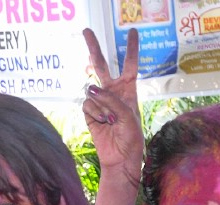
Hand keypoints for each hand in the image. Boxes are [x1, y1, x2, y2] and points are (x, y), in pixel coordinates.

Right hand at [82, 28, 142, 185]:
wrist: (120, 159)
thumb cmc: (131, 139)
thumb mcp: (128, 116)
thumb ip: (111, 99)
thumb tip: (91, 88)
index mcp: (128, 91)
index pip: (129, 65)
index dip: (131, 49)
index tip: (133, 31)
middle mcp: (113, 92)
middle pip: (101, 65)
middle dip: (94, 48)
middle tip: (86, 30)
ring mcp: (99, 101)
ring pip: (93, 90)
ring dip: (102, 105)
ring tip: (111, 120)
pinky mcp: (89, 112)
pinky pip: (87, 104)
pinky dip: (95, 113)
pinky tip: (102, 123)